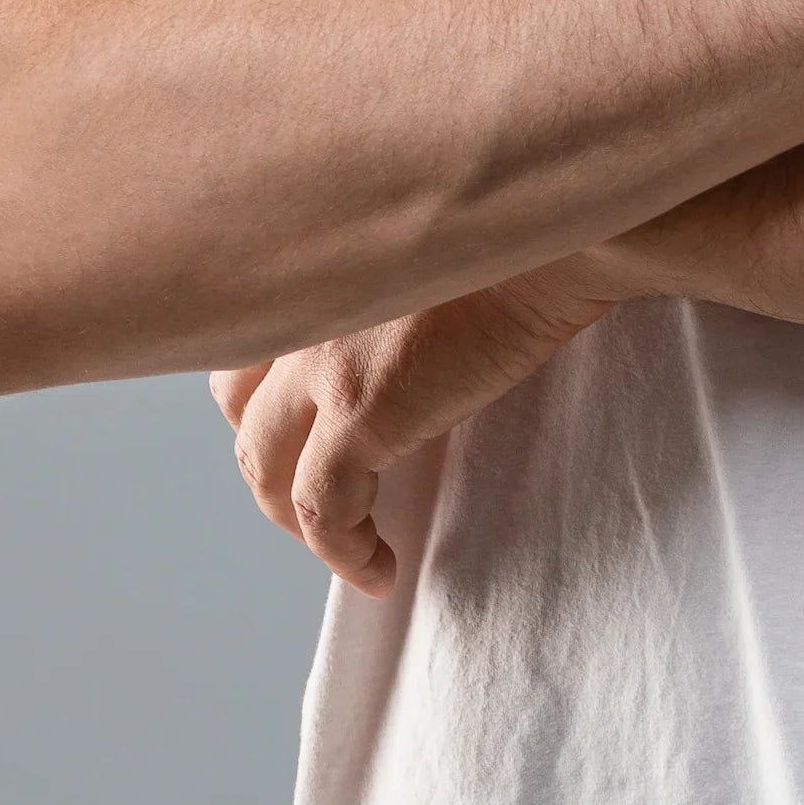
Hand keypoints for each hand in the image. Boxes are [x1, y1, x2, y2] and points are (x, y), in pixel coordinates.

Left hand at [207, 262, 619, 594]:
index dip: (264, 408)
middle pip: (242, 416)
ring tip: (346, 544)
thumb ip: (373, 299)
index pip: (240, 354)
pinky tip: (378, 568)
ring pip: (267, 469)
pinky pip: (324, 507)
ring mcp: (320, 361)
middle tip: (318, 501)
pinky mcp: (360, 409)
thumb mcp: (415, 257)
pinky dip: (344, 550)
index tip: (303, 441)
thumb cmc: (517, 238)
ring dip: (298, 518)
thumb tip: (382, 363)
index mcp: (309, 272)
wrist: (562, 236)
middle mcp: (296, 312)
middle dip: (273, 469)